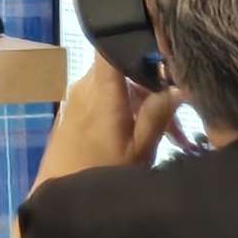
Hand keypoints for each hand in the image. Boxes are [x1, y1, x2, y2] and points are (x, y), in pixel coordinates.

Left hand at [34, 53, 181, 187]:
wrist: (58, 195)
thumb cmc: (102, 174)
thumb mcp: (140, 149)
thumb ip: (159, 115)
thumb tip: (179, 88)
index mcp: (103, 89)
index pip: (114, 45)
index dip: (138, 42)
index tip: (166, 56)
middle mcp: (86, 85)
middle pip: (122, 69)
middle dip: (151, 86)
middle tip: (177, 116)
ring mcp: (78, 97)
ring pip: (115, 86)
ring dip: (141, 102)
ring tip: (167, 134)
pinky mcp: (75, 111)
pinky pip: (104, 99)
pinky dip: (125, 110)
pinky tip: (142, 135)